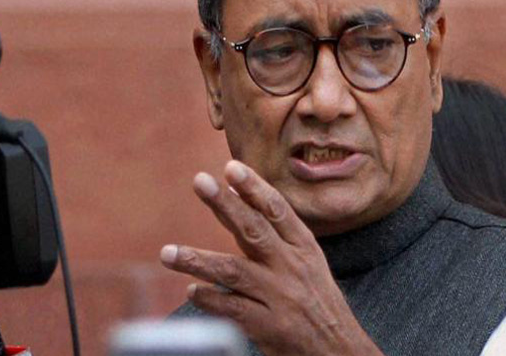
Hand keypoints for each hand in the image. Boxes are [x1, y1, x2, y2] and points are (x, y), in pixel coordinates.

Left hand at [160, 160, 382, 355]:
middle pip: (254, 231)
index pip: (277, 211)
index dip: (254, 188)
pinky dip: (209, 299)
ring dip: (198, 260)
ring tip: (167, 253)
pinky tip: (192, 290)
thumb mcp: (308, 261)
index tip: (231, 167)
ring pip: (234, 272)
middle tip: (201, 181)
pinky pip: (232, 309)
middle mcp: (292, 267)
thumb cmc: (316, 300)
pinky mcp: (269, 327)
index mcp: (304, 248)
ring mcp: (280, 297)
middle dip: (225, 205)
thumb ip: (277, 234)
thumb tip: (238, 198)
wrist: (339, 349)